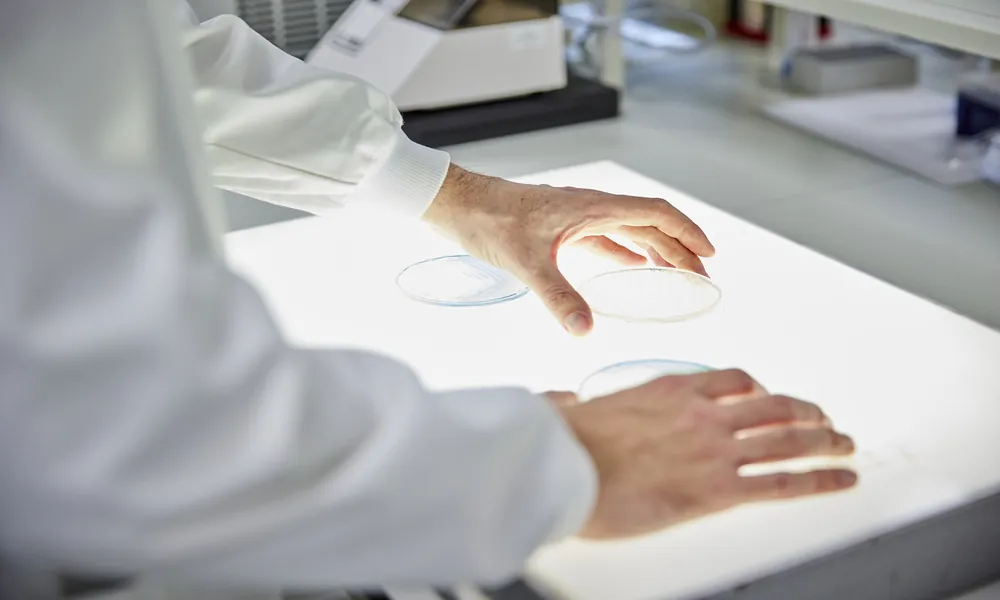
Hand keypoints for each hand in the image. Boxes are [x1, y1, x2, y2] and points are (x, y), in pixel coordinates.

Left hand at [422, 165, 714, 335]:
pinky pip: (604, 239)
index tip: (709, 255)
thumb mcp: (526, 261)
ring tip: (677, 274)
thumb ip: (557, 295)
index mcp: (592, 206)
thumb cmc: (489, 221)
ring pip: (629, 231)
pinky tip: (630, 268)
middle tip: (702, 277)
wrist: (456, 203)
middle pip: (649, 224)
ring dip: (655, 250)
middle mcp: (590, 208)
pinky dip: (624, 253)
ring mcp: (576, 217)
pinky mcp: (560, 228)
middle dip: (679, 248)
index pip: (655, 213)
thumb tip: (584, 330)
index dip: (686, 232)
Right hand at [559, 369, 856, 539]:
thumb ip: (569, 403)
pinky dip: (821, 480)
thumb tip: (558, 401)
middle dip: (806, 413)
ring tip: (845, 447)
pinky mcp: (719, 489)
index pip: (733, 380)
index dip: (760, 389)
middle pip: (773, 407)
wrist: (565, 469)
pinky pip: (784, 482)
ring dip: (825, 443)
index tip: (768, 395)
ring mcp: (715, 450)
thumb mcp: (568, 412)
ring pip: (789, 440)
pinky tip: (841, 480)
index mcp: (671, 391)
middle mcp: (703, 414)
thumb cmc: (565, 444)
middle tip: (824, 421)